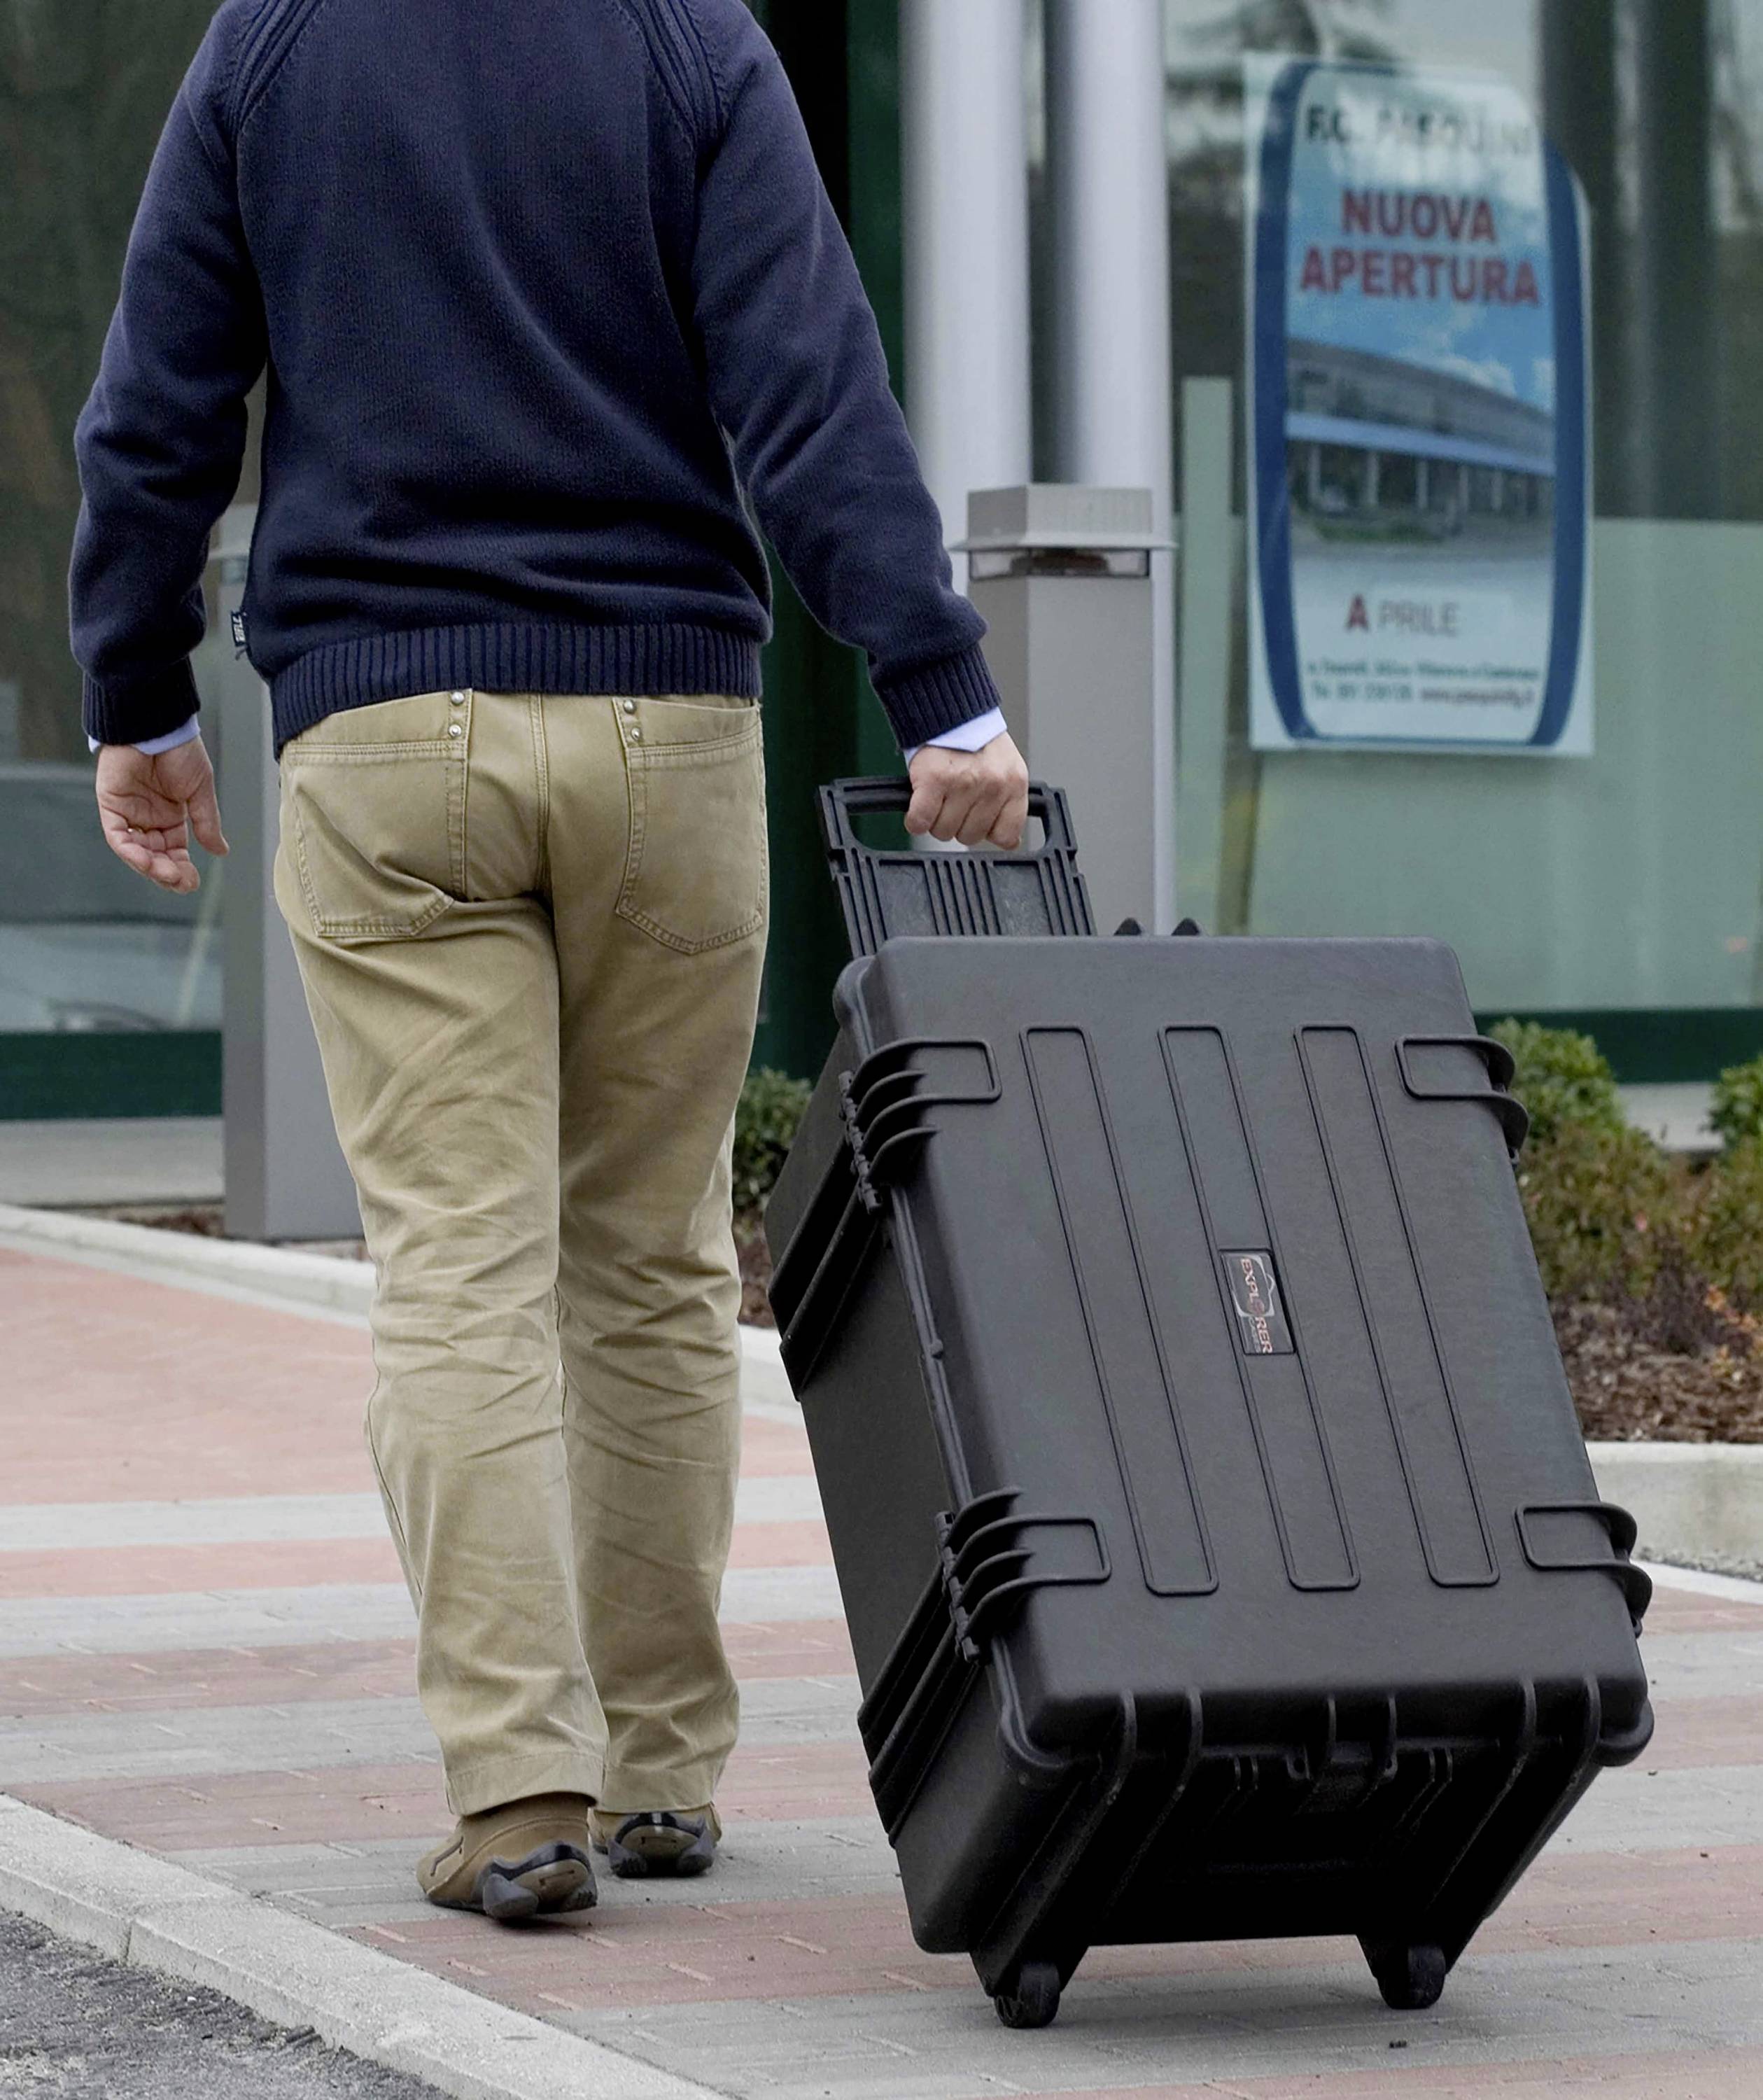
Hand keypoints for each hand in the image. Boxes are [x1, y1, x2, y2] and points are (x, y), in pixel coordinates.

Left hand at [95, 735, 228, 893]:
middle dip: (167, 873)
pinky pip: (117, 835)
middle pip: (155, 856)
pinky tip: (145, 860)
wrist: (158, 725)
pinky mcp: (111, 804)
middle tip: (182, 882)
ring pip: (135, 850)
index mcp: (171, 816)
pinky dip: (129, 850)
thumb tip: (221, 851)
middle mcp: (148, 818)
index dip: (182, 869)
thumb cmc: (180, 750)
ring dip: (150, 866)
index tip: (193, 882)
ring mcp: (129, 813)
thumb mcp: (200, 791)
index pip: (174, 852)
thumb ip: (206, 822)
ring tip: (167, 874)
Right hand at [905, 731, 1029, 849]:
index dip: (987, 831)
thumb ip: (1008, 805)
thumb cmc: (976, 742)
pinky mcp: (935, 781)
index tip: (977, 818)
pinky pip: (920, 822)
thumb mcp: (1006, 770)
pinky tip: (919, 802)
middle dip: (957, 822)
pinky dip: (915, 818)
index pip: (1006, 835)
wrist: (950, 711)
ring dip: (934, 819)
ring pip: (943, 831)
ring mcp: (964, 784)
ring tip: (938, 795)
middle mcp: (992, 785)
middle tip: (953, 799)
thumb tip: (1011, 844)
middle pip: (970, 837)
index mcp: (1014, 784)